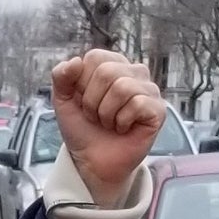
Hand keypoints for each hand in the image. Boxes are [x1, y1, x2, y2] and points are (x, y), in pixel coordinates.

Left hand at [50, 50, 163, 208]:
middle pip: (107, 72)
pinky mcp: (158, 109)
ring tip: (109, 123)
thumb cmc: (82, 129)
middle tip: (95, 116)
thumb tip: (75, 61)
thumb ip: (61, 76)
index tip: (83, 101)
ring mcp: (148, 89)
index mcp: (112, 64)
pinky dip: (121, 122)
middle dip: (92, 101)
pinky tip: (123, 129)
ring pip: (122, 87)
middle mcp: (133, 72)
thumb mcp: (63, 100)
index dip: (81, 83)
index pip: (95, 57)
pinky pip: (137, 104)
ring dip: (106, 113)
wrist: (92, 161)